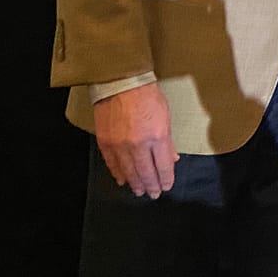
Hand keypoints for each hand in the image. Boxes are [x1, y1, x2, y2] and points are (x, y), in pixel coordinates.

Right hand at [94, 82, 177, 197]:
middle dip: (151, 185)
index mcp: (157, 137)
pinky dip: (118, 174)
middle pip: (146, 173)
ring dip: (136, 183)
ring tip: (140, 191)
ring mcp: (120, 145)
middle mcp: (138, 145)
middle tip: (153, 194)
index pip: (163, 166)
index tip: (166, 186)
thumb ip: (168, 140)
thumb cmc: (146, 95)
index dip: (166, 179)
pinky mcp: (106, 142)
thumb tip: (172, 158)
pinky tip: (123, 180)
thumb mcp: (165, 116)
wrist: (121, 83)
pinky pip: (112, 164)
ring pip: (129, 172)